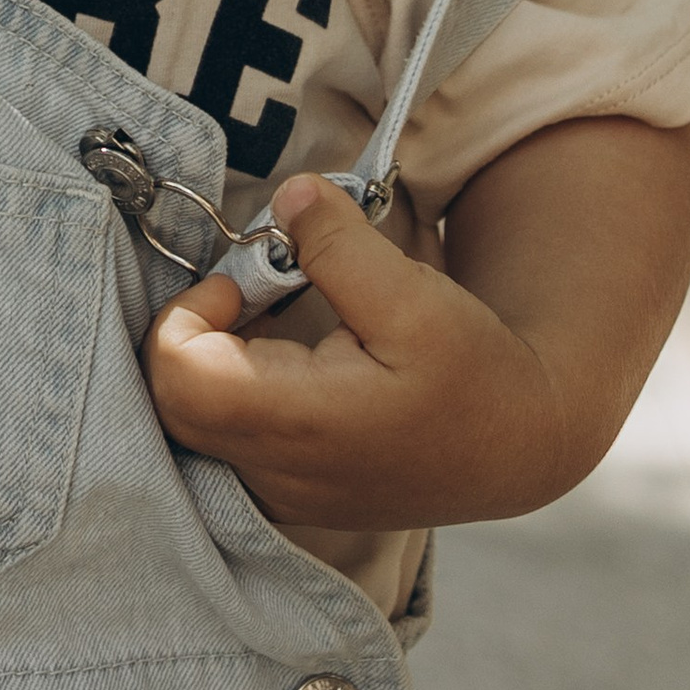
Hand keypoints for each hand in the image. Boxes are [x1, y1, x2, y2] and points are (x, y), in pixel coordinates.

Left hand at [146, 178, 571, 534]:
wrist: (519, 446)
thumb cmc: (473, 373)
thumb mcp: (415, 296)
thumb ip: (339, 245)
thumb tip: (286, 195)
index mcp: (299, 423)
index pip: (176, 372)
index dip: (189, 311)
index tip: (246, 281)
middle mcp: (275, 473)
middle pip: (170, 400)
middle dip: (196, 331)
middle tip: (259, 294)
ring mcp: (279, 493)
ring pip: (191, 425)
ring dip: (213, 361)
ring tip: (277, 322)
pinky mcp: (289, 495)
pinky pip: (222, 443)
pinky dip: (232, 392)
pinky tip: (286, 361)